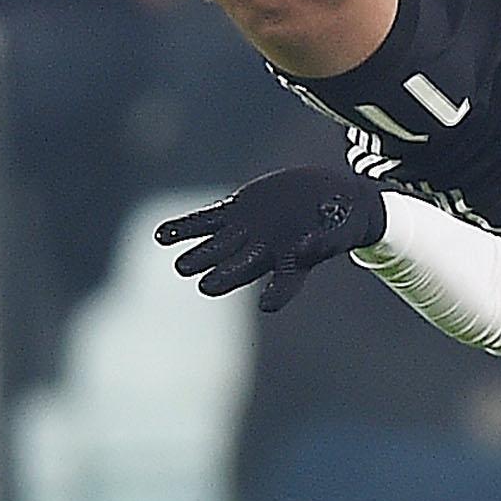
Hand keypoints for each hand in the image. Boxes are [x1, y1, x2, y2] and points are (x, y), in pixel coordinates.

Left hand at [155, 166, 387, 311]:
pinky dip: (185, 227)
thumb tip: (305, 247)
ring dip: (198, 255)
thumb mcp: (337, 228)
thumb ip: (322, 240)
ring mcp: (247, 231)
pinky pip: (206, 220)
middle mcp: (264, 251)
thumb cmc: (338, 219)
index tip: (267, 303)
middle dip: (222, 275)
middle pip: (239, 267)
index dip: (277, 293)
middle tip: (205, 284)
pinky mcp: (235, 210)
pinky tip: (163, 235)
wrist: (327, 197)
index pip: (284, 282)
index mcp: (293, 261)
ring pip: (216, 246)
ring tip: (180, 264)